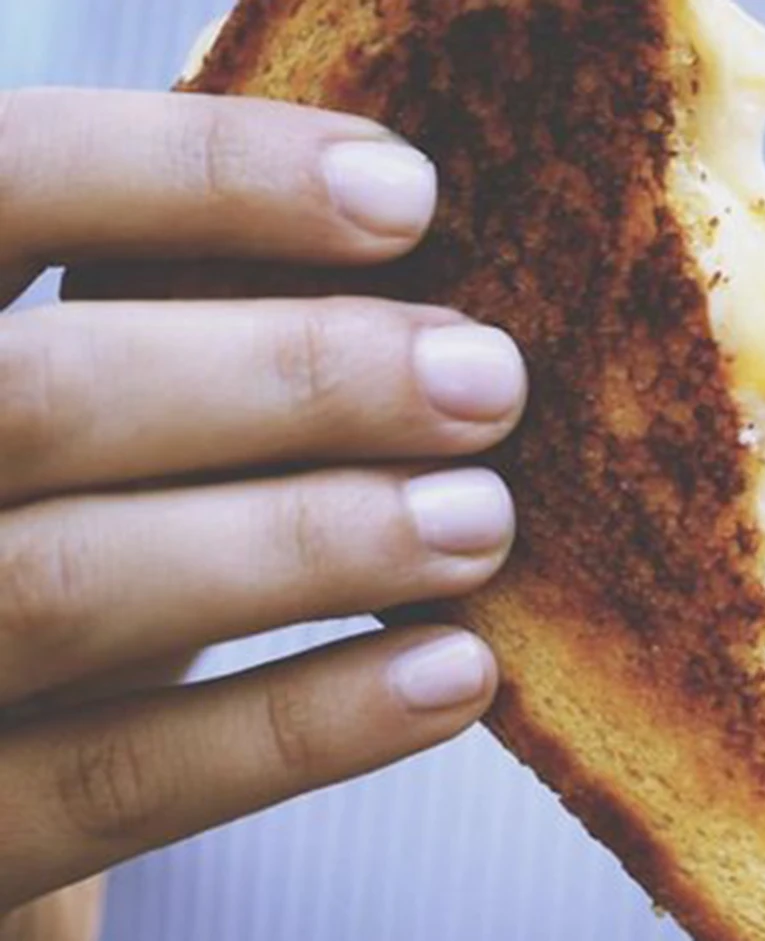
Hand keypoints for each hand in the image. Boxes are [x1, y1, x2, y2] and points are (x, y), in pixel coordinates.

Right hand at [0, 89, 523, 911]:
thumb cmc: (44, 526)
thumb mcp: (76, 408)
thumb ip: (166, 340)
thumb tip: (435, 294)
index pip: (5, 180)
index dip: (199, 175)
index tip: (408, 196)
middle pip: (38, 398)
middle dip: (292, 378)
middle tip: (486, 379)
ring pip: (67, 587)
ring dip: (309, 543)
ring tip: (481, 522)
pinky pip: (115, 780)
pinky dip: (300, 725)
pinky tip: (452, 675)